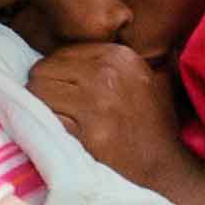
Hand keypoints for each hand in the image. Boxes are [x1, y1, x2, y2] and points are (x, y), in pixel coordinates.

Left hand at [27, 42, 191, 194]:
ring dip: (41, 106)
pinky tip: (62, 133)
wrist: (167, 170)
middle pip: (43, 69)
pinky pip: (45, 117)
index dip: (57, 73)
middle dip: (44, 87)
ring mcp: (98, 104)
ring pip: (37, 90)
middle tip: (57, 107)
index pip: (61, 53)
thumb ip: (115, 59)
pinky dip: (46, 125)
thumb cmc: (151, 125)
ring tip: (58, 119)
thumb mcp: (146, 78)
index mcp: (119, 57)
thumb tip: (83, 34)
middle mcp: (108, 74)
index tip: (66, 91)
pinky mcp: (89, 133)